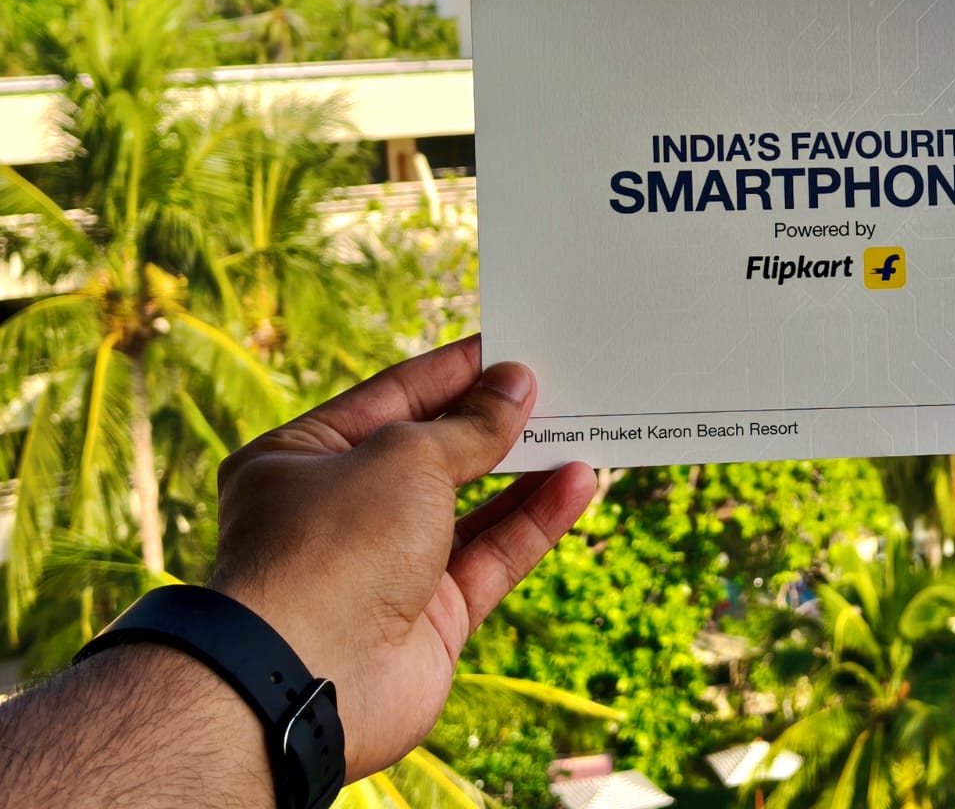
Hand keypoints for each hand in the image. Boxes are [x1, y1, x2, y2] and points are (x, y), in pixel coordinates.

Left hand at [207, 335, 595, 779]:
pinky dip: (534, 521)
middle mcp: (340, 514)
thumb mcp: (406, 456)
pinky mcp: (430, 620)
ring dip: (525, 471)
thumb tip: (515, 386)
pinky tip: (576, 483)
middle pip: (434, 454)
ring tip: (581, 429)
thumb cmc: (334, 545)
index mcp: (300, 459)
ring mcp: (385, 569)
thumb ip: (470, 425)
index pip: (390, 398)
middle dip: (493, 422)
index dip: (452, 371)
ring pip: (471, 510)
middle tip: (553, 386)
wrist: (308, 679)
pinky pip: (492, 557)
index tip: (509, 347)